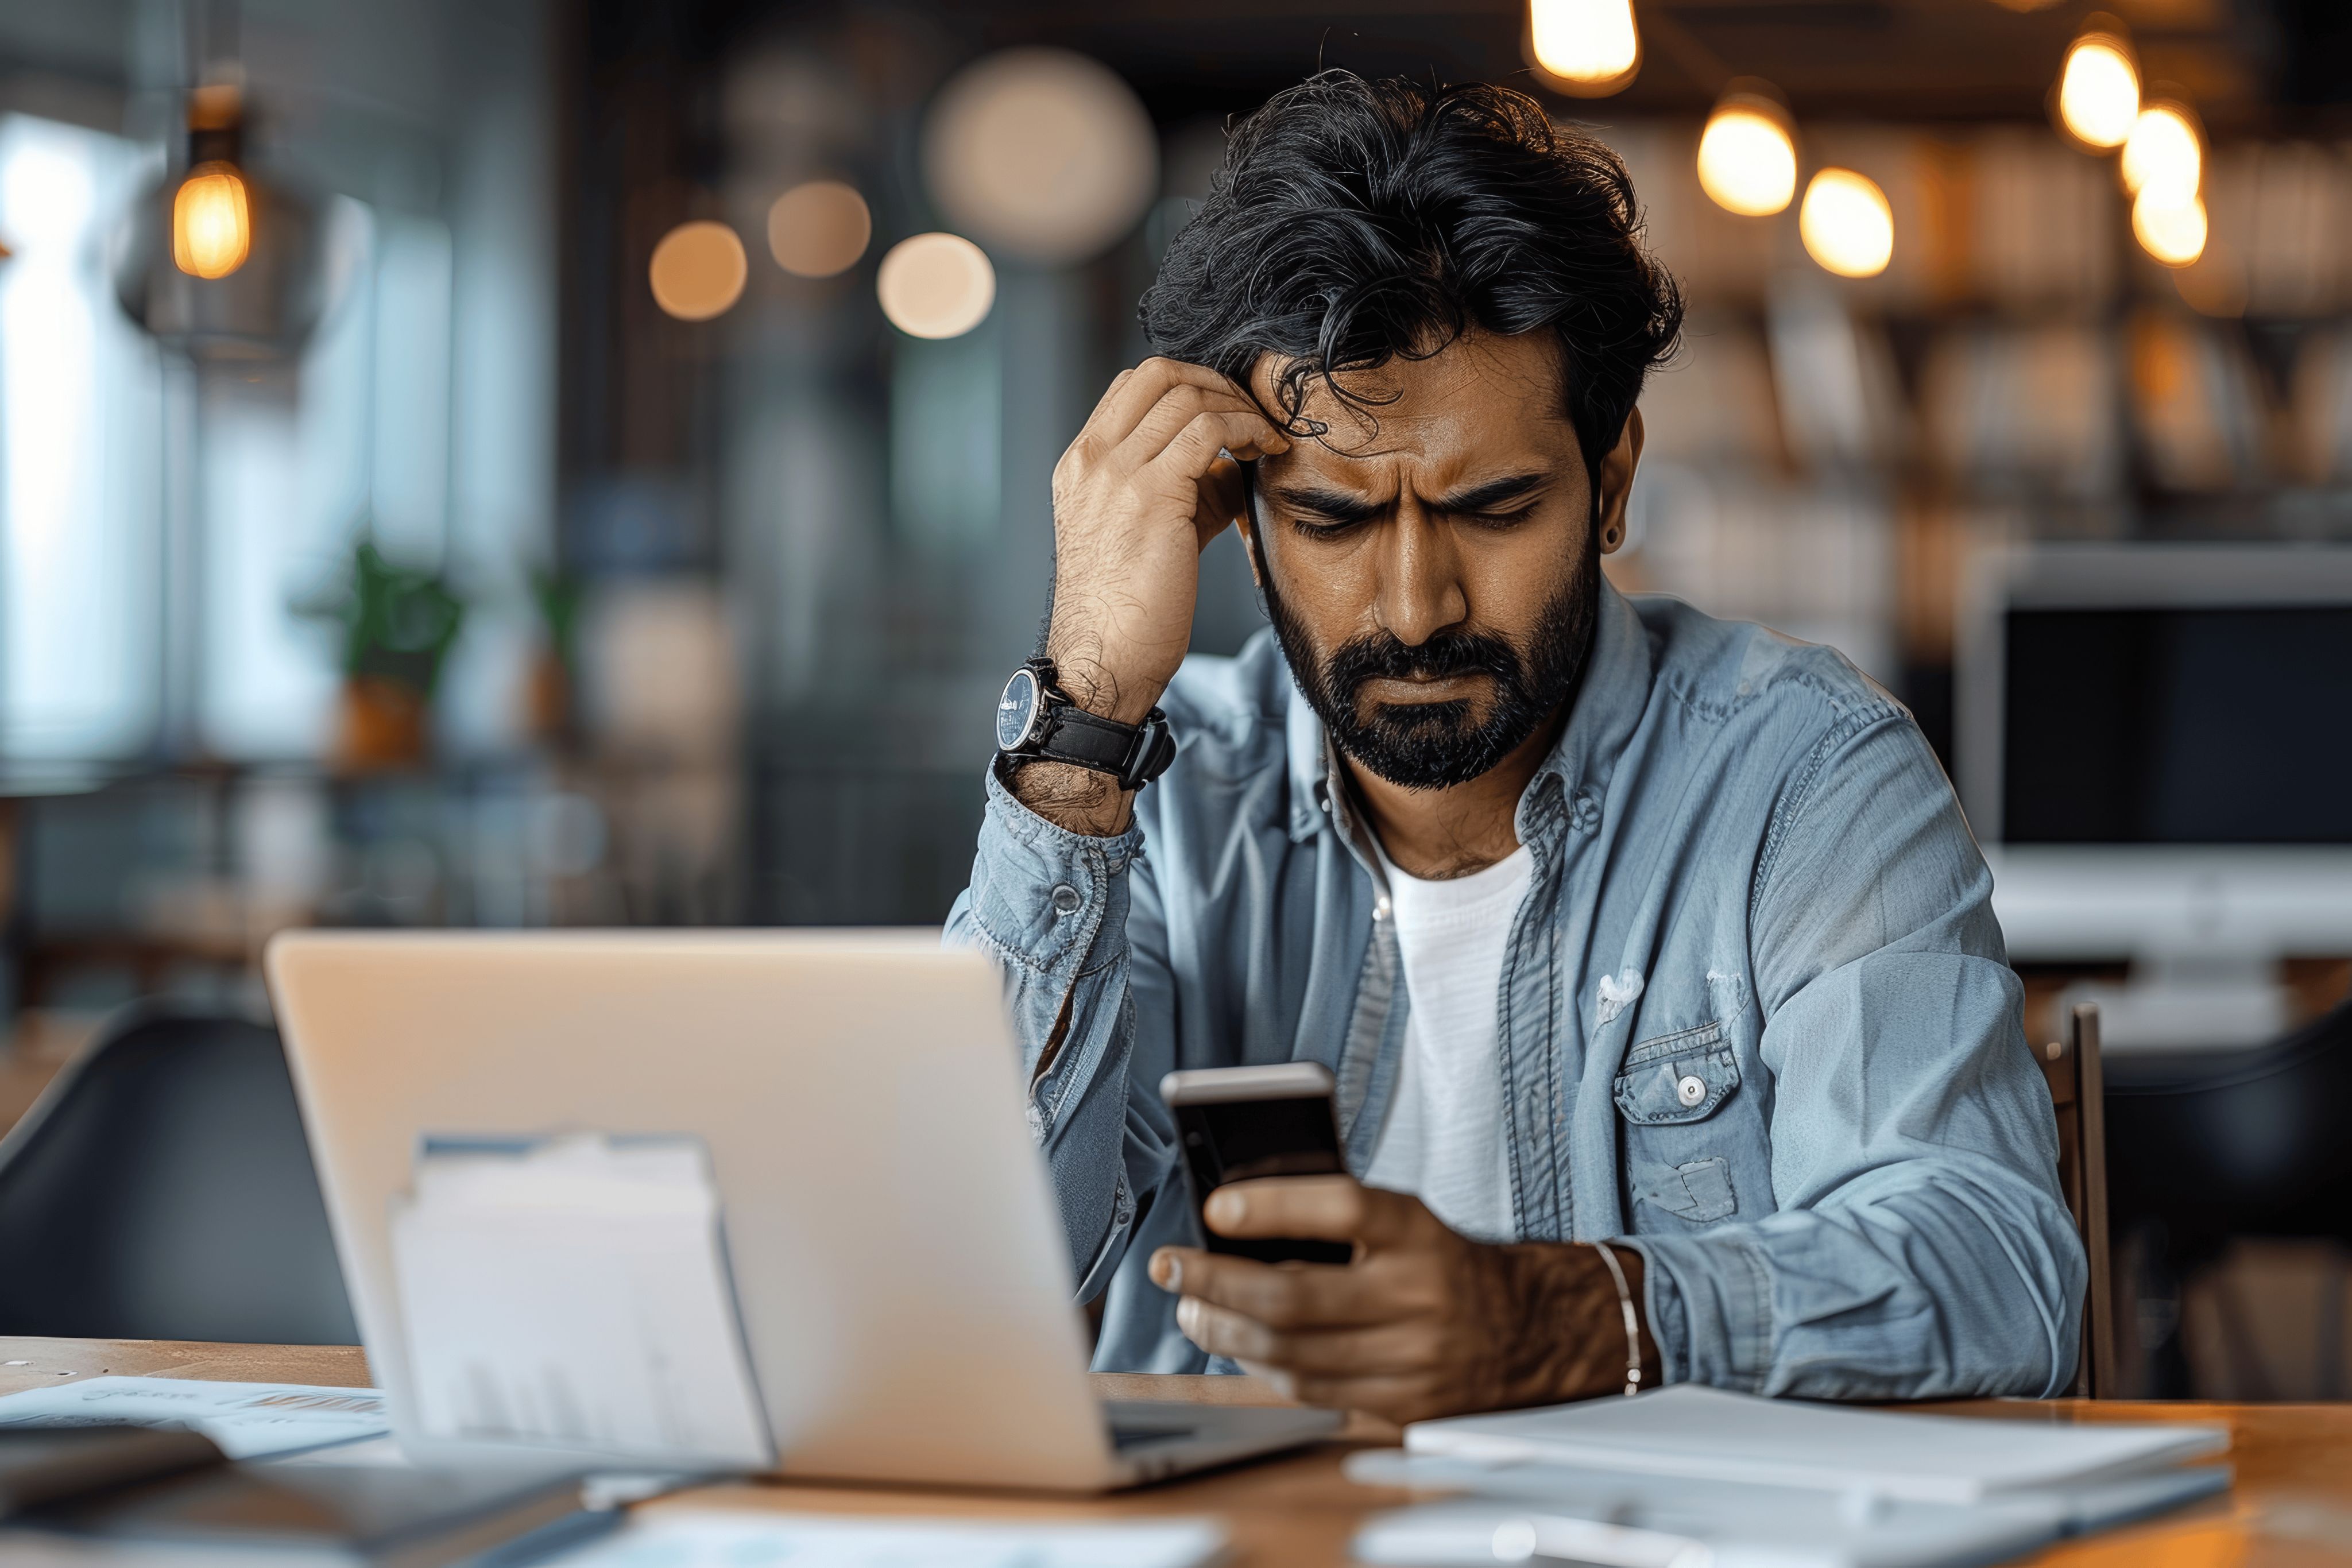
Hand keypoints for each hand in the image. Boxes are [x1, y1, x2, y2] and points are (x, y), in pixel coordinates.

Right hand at [1044, 359, 1290, 725]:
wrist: (1102, 661)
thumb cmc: (1127, 612)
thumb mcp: (1146, 533)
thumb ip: (1183, 490)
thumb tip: (1234, 464)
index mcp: (1080, 465)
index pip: (1133, 386)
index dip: (1190, 384)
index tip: (1228, 411)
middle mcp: (1091, 460)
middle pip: (1159, 373)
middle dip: (1217, 383)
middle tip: (1254, 415)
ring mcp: (1116, 474)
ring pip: (1187, 396)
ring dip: (1240, 408)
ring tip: (1266, 439)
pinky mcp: (1152, 496)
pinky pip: (1209, 431)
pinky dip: (1246, 431)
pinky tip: (1266, 453)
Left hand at [1146, 1176, 1655, 1423]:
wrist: (1528, 1332)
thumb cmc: (1441, 1265)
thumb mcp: (1406, 1225)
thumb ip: (1336, 1222)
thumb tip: (1234, 1222)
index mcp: (1422, 1235)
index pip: (1343, 1208)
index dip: (1275, 1205)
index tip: (1216, 1205)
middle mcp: (1421, 1298)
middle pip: (1295, 1297)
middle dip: (1215, 1281)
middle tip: (1171, 1265)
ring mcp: (1413, 1361)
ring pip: (1291, 1353)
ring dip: (1224, 1330)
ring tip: (1192, 1306)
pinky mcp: (1402, 1406)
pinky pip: (1311, 1389)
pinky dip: (1263, 1365)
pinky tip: (1238, 1342)